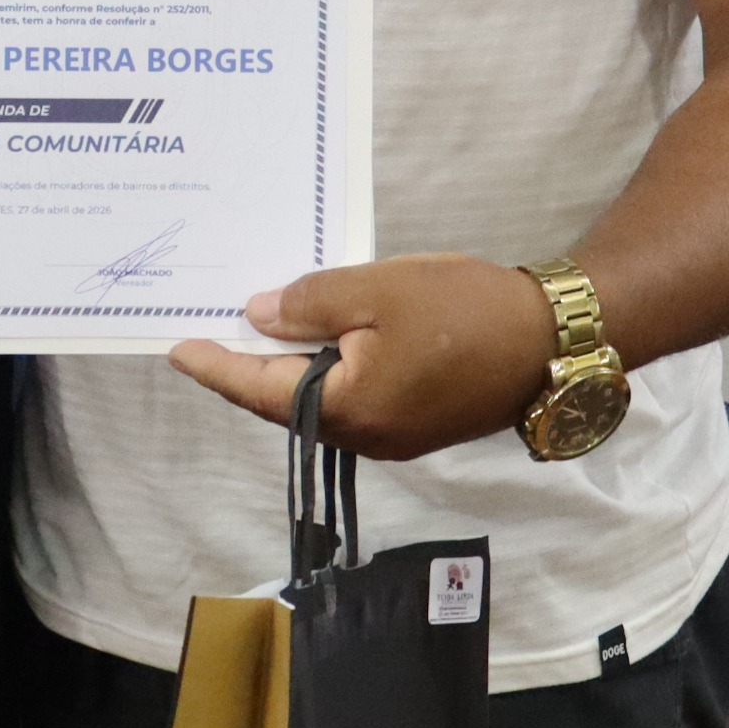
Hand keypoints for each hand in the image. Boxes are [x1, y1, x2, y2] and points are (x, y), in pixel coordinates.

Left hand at [168, 254, 556, 460]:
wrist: (551, 341)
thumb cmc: (465, 310)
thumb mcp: (379, 289)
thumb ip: (310, 303)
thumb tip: (258, 317)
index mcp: (347, 407)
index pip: (259, 388)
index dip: (216, 367)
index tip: (178, 349)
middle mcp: (364, 436)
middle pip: (286, 403)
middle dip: (247, 369)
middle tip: (209, 335)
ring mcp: (393, 438)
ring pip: (321, 402)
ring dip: (288, 370)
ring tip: (256, 332)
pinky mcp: (416, 427)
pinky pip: (353, 400)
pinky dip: (326, 372)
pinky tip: (318, 341)